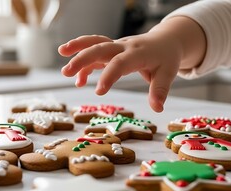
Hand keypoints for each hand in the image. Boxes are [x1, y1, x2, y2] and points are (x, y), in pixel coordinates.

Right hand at [58, 17, 205, 112]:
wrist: (165, 41)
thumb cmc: (166, 58)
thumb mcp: (168, 73)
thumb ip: (160, 90)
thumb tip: (157, 108)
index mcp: (138, 53)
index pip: (120, 63)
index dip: (108, 76)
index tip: (99, 92)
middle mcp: (123, 46)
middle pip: (100, 48)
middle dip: (82, 58)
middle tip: (66, 72)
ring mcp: (116, 46)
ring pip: (93, 43)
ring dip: (76, 49)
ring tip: (61, 59)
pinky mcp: (111, 50)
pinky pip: (94, 52)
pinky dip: (84, 64)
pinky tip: (78, 81)